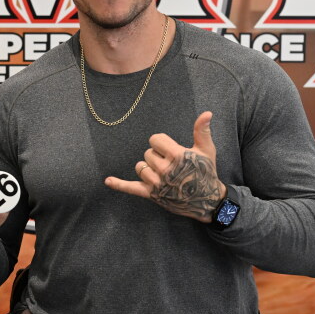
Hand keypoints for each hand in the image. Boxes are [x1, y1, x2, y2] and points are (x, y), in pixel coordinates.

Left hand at [105, 111, 225, 222]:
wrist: (207, 200)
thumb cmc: (206, 172)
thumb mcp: (206, 150)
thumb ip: (202, 131)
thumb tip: (207, 113)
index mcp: (176, 155)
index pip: (155, 139)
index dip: (162, 143)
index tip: (171, 149)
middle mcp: (165, 169)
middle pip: (148, 153)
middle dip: (157, 156)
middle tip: (172, 165)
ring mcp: (157, 183)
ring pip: (140, 167)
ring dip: (148, 168)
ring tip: (164, 174)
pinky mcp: (151, 194)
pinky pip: (131, 188)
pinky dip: (119, 184)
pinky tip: (108, 181)